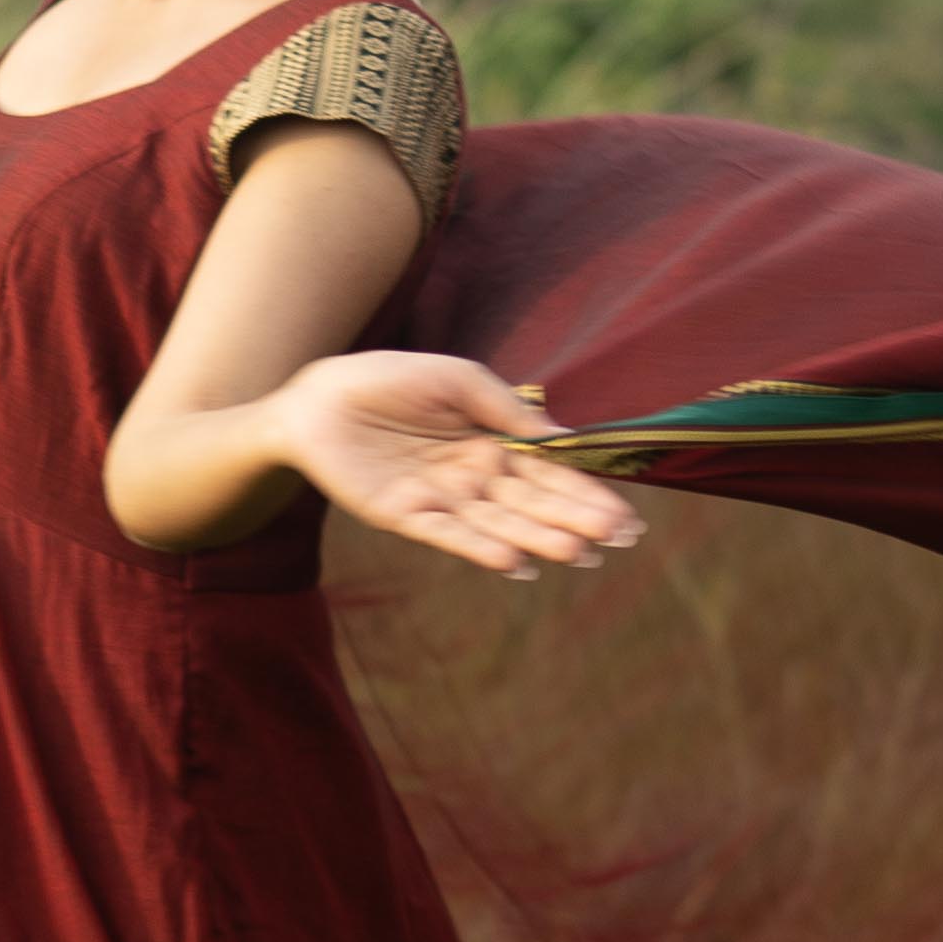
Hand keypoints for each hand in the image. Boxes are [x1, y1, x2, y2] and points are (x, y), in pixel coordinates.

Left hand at [271, 352, 647, 575]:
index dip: (586, 494)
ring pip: (499, 523)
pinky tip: (513, 562)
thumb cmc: (389, 380)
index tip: (624, 517)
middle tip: (617, 541)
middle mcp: (473, 477)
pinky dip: (480, 548)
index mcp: (491, 444)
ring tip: (577, 553)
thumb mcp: (457, 379)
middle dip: (575, 521)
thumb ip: (505, 408)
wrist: (318, 399)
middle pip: (532, 504)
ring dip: (538, 538)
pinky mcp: (407, 514)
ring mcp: (442, 499)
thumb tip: (561, 440)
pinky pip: (449, 534)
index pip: (548, 474)